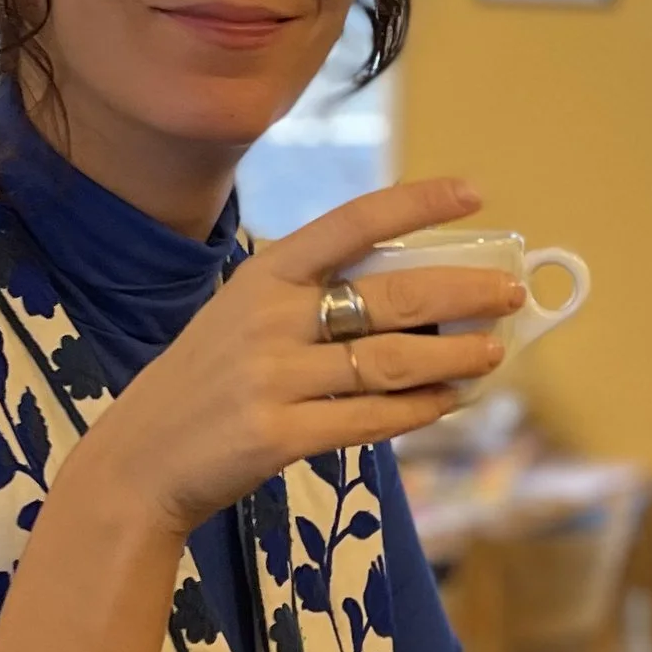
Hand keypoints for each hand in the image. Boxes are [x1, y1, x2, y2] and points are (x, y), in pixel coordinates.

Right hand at [78, 176, 527, 537]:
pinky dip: (419, 411)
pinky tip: (449, 403)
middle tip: (510, 293)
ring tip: (493, 352)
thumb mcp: (243, 317)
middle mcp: (269, 319)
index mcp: (263, 274)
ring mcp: (272, 379)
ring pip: (391, 363)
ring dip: (455, 358)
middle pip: (392, 298)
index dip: (416, 204)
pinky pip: (370, 419)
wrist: (141, 457)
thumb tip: (418, 299)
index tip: (473, 193)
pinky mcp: (278, 436)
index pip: (351, 223)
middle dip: (464, 293)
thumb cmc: (206, 381)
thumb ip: (311, 300)